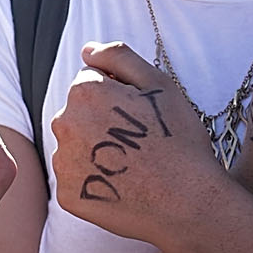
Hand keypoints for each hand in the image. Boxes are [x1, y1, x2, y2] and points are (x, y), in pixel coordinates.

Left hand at [46, 41, 221, 244]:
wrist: (189, 203)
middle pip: (78, 114)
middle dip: (100, 120)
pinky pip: (77, 180)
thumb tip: (86, 49)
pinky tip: (122, 185)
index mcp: (84, 94)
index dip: (118, 95)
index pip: (90, 82)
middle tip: (138, 141)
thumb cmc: (179, 141)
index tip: (140, 115)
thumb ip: (118, 56)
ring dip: (95, 150)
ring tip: (132, 165)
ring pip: (74, 147)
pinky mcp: (67, 194)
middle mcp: (64, 125)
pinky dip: (95, 180)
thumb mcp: (158, 85)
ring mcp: (63, 163)